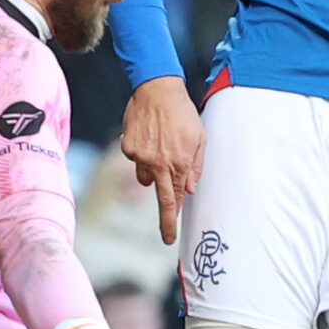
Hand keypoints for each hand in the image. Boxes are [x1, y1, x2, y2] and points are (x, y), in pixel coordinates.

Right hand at [122, 76, 204, 244]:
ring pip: (145, 178)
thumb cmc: (183, 114)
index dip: (171, 220)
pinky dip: (141, 153)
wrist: (158, 90)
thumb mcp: (200, 138)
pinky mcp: (128, 148)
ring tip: (160, 149)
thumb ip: (196, 166)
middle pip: (160, 198)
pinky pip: (135, 159)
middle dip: (164, 220)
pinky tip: (149, 136)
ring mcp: (142, 157)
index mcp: (180, 163)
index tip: (169, 238)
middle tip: (166, 236)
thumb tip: (190, 189)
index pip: (175, 199)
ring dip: (152, 172)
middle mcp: (160, 164)